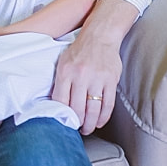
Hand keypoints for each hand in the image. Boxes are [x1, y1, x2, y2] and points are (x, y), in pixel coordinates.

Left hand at [51, 0, 133, 133]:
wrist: (100, 36)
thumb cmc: (79, 50)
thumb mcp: (63, 62)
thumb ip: (60, 81)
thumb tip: (56, 103)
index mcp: (65, 71)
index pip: (60, 99)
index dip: (61, 114)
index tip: (62, 123)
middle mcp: (80, 76)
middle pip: (77, 107)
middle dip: (76, 122)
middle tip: (76, 129)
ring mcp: (97, 79)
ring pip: (93, 109)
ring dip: (90, 123)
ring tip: (87, 129)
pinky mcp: (110, 81)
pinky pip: (108, 104)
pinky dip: (104, 117)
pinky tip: (100, 122)